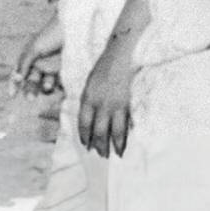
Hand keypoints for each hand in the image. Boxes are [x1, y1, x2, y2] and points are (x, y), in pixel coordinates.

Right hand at [11, 13, 63, 94]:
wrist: (74, 28)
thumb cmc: (51, 34)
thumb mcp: (34, 47)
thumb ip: (24, 63)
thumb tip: (16, 79)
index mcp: (29, 57)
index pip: (18, 73)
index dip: (14, 84)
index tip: (12, 95)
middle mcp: (40, 64)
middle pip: (31, 82)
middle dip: (30, 90)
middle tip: (31, 98)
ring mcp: (53, 68)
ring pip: (45, 85)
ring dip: (45, 88)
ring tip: (48, 85)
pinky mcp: (66, 72)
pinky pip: (61, 85)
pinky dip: (59, 88)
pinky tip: (60, 88)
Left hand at [76, 31, 133, 156]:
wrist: (119, 55)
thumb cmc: (103, 67)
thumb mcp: (90, 83)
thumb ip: (89, 100)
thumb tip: (91, 117)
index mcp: (87, 98)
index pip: (83, 123)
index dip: (84, 136)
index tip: (86, 145)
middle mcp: (98, 104)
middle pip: (97, 131)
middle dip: (98, 145)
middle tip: (100, 155)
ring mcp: (113, 105)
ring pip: (112, 131)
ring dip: (112, 145)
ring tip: (113, 155)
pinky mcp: (125, 103)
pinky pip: (124, 124)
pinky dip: (124, 136)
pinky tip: (123, 144)